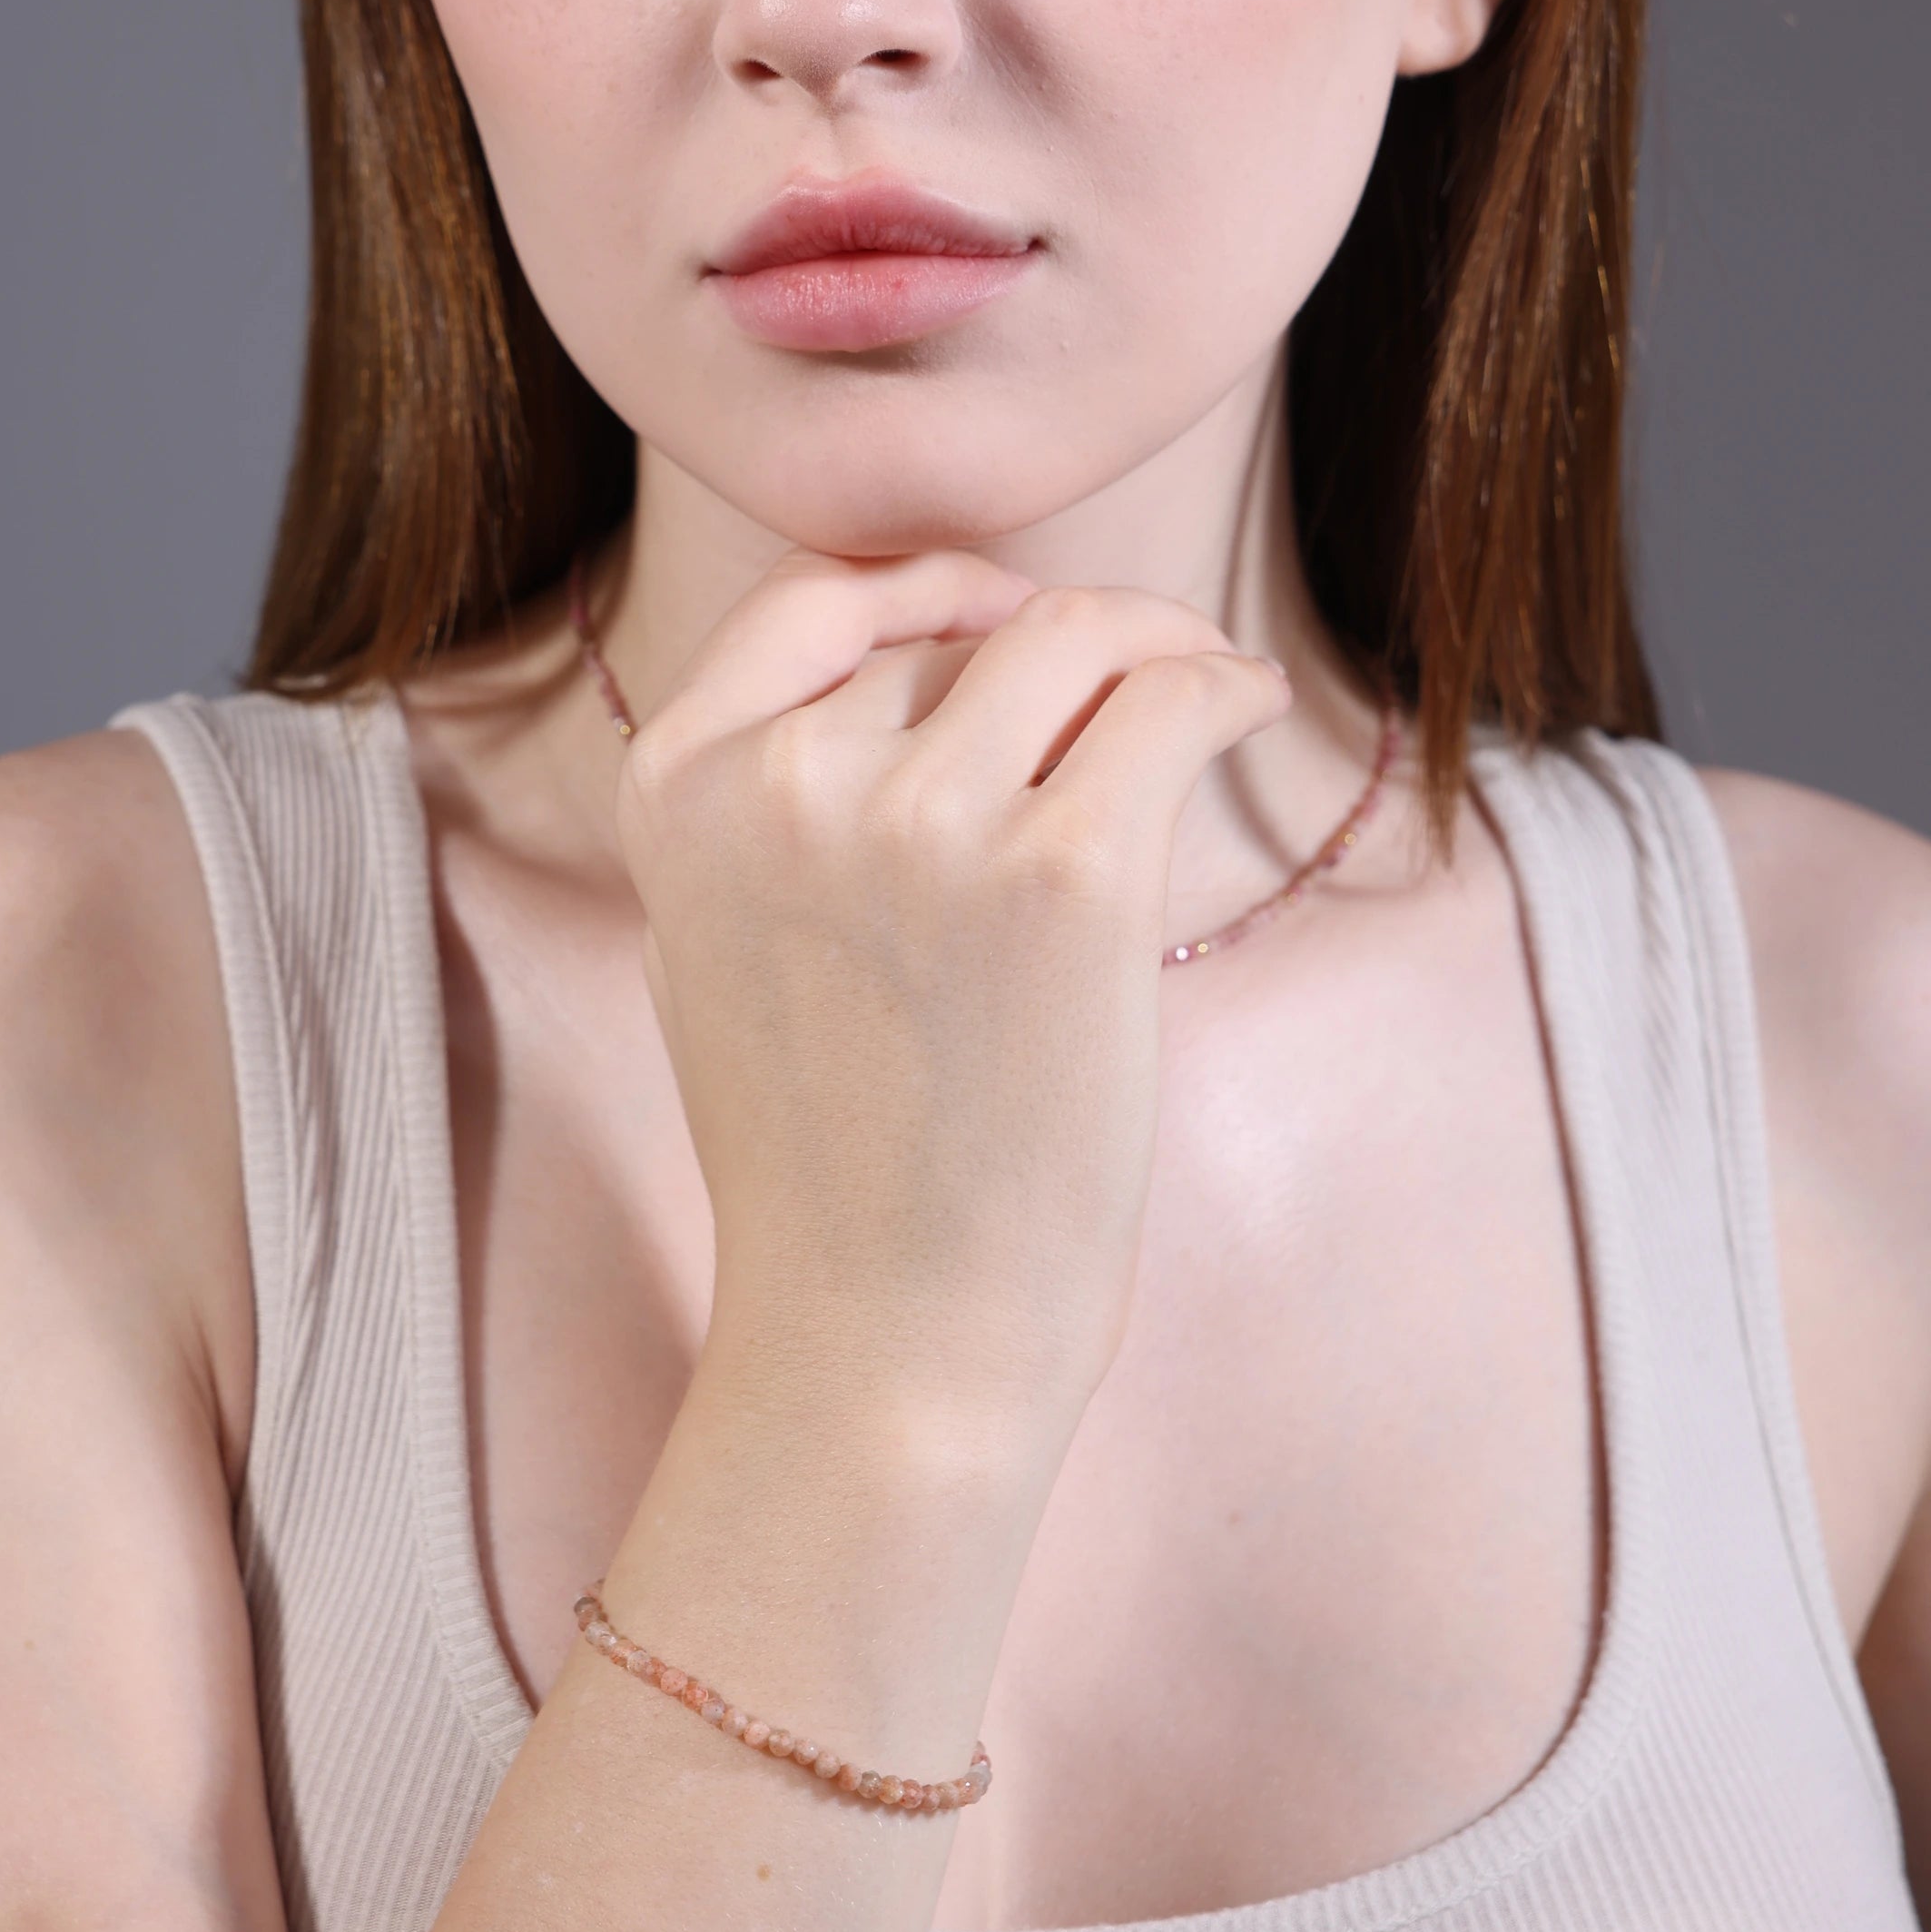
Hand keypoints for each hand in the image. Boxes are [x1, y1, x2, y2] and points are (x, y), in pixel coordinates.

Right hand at [615, 554, 1290, 1468]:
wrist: (890, 1342)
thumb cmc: (830, 1159)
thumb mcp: (721, 937)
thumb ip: (772, 793)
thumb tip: (917, 645)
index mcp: (680, 791)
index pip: (811, 601)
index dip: (922, 589)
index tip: (998, 609)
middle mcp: (785, 784)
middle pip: (958, 627)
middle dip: (1056, 639)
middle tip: (1136, 667)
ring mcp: (924, 821)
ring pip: (1071, 636)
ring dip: (1157, 638)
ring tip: (1208, 678)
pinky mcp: (1068, 873)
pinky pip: (1172, 703)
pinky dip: (1227, 685)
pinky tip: (1250, 704)